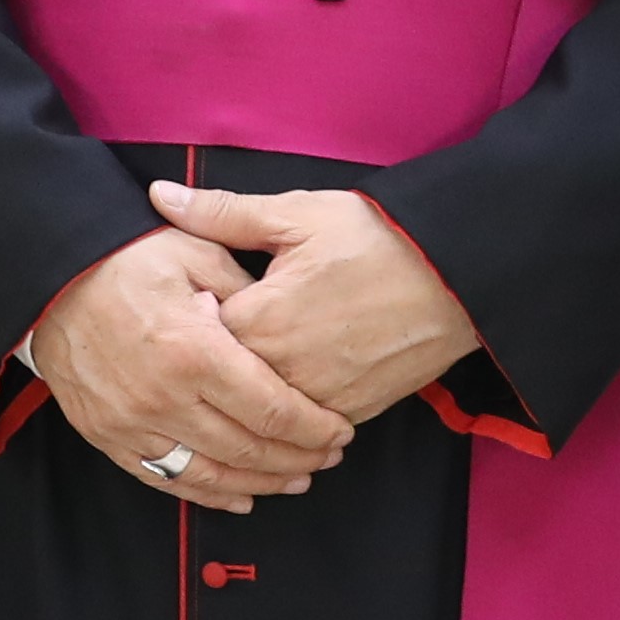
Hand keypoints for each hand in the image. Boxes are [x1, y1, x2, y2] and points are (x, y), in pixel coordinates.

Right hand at [36, 226, 356, 510]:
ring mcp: (133, 424)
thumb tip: (287, 321)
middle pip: (248, 449)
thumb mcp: (196, 253)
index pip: (272, 410)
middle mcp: (164, 398)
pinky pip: (166, 479)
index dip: (314, 429)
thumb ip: (247, 290)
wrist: (49, 278)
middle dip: (299, 459)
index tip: (340, 431)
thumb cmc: (125, 259)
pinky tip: (240, 495)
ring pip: (211, 474)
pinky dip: (209, 494)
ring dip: (261, 483)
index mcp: (195, 352)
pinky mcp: (108, 437)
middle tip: (328, 458)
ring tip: (295, 480)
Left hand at [153, 179, 483, 428]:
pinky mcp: (353, 412)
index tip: (194, 308)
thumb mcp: (296, 213)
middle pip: (227, 382)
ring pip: (266, 411)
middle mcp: (284, 370)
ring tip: (263, 364)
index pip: (198, 339)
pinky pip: (306, 424)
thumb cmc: (376, 236)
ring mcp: (320, 398)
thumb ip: (222, 213)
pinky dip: (296, 410)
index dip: (193, 323)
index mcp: (260, 319)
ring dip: (257, 393)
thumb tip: (160, 195)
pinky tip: (297, 384)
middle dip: (219, 364)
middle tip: (221, 341)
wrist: (458, 273)